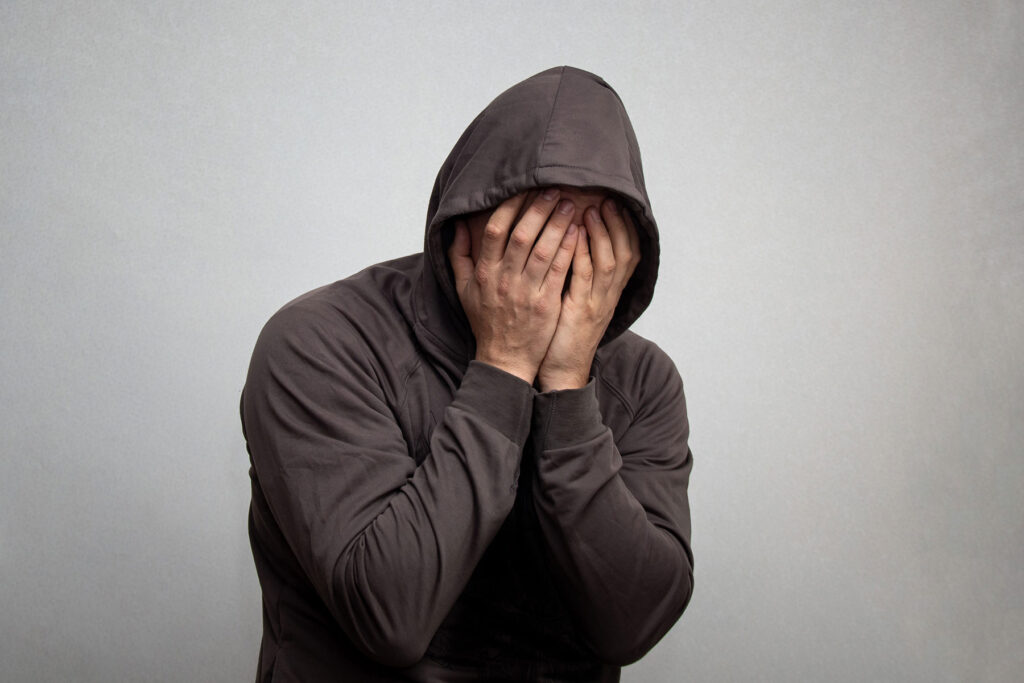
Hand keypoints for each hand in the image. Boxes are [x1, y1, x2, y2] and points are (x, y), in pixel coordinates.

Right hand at [449, 189, 580, 383]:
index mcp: (484, 273)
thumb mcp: (463, 289)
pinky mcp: (546, 304)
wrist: (504, 359)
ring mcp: (526, 292)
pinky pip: (559, 270)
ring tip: (570, 205)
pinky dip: (568, 249)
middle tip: (554, 190)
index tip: (525, 189)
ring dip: (558, 224)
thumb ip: (459, 255)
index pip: (495, 230)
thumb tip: (458, 225)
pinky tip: (577, 232)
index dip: (511, 207)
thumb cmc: (486, 322)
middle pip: (522, 235)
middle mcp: (504, 279)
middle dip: (539, 209)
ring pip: (543, 250)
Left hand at [537, 198, 639, 391]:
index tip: (616, 203)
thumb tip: (576, 242)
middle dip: (616, 224)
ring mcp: (596, 303)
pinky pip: (584, 278)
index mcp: (610, 292)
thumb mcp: (579, 300)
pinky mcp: (579, 311)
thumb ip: (582, 273)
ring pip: (608, 262)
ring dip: (601, 234)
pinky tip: (575, 236)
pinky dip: (583, 254)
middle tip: (605, 199)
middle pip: (624, 252)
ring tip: (591, 210)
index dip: (625, 228)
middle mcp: (608, 295)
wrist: (562, 369)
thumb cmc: (565, 332)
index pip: (628, 253)